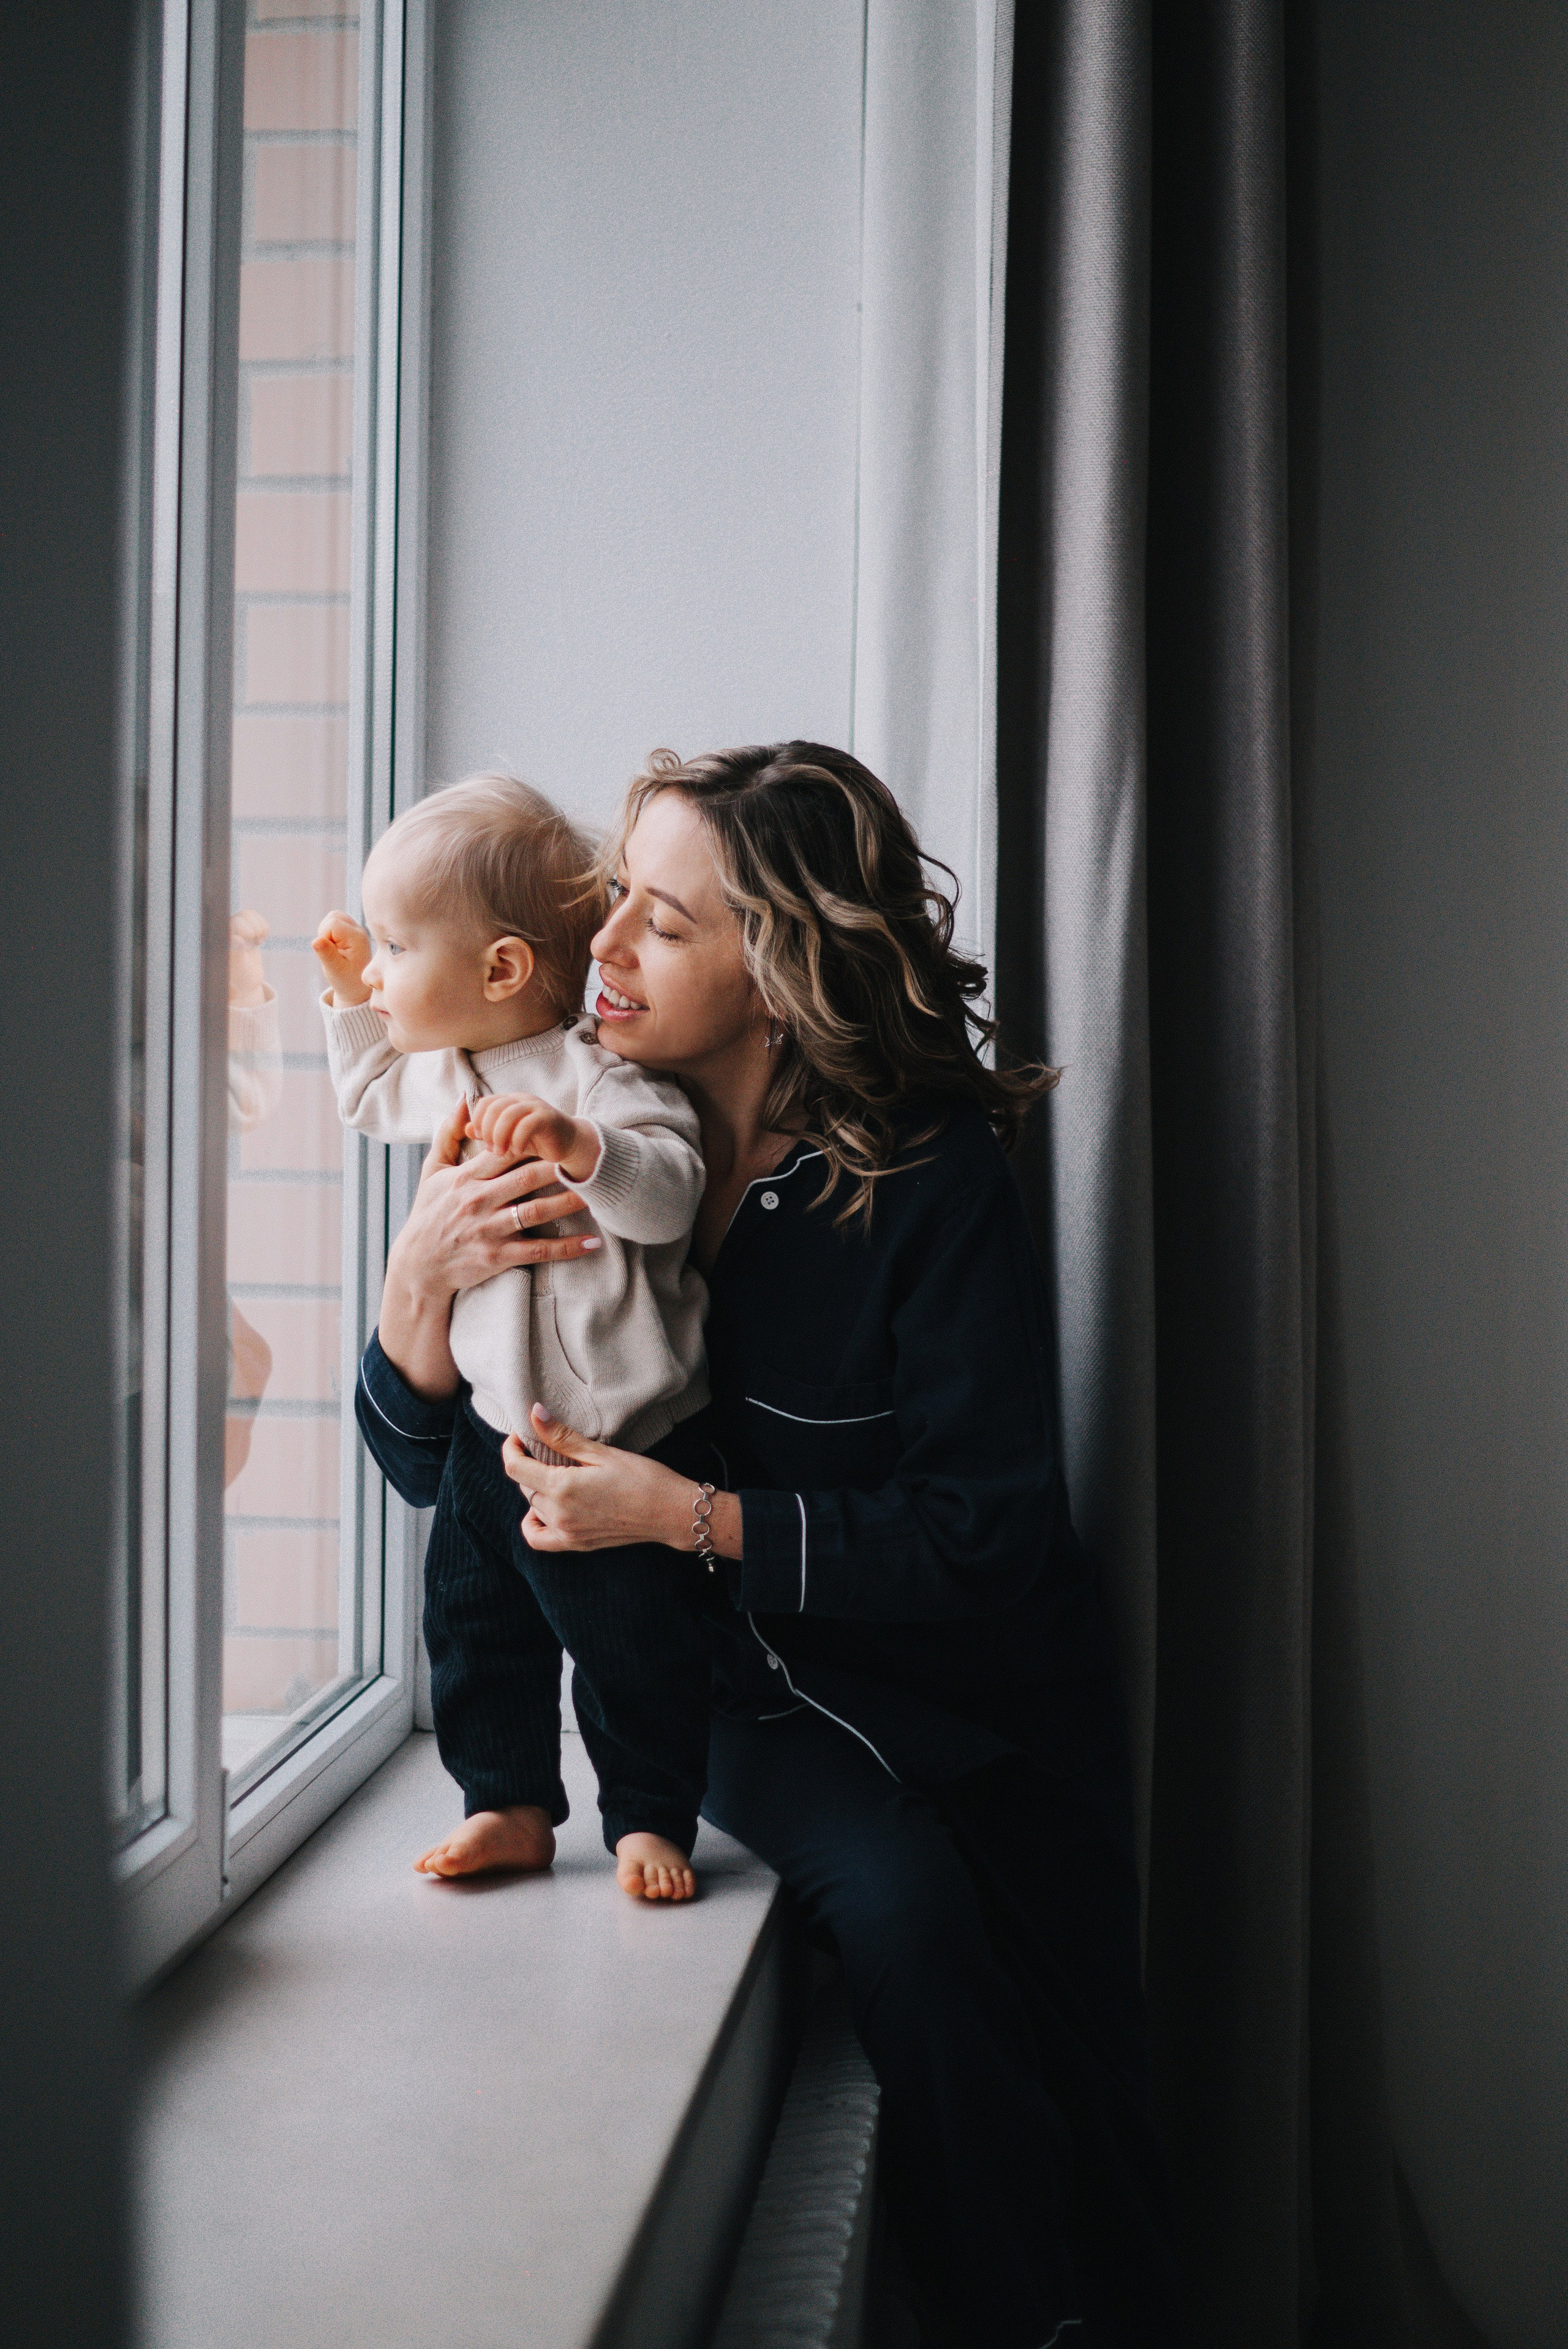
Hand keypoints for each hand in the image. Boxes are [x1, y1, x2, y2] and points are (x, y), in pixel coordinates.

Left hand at [229, 908, 269, 1006]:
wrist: (247, 980)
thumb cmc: (240, 976)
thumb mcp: (239, 967)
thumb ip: (238, 953)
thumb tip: (237, 939)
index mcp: (220, 939)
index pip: (235, 922)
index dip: (246, 932)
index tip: (248, 947)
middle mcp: (226, 931)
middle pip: (244, 915)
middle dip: (254, 930)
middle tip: (253, 945)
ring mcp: (235, 927)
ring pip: (250, 914)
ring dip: (259, 928)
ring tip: (257, 942)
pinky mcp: (245, 927)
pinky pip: (257, 918)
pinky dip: (263, 928)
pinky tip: (260, 939)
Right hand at [313, 909, 371, 1006]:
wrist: (357, 987)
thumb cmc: (347, 980)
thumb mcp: (335, 970)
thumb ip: (326, 954)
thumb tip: (316, 941)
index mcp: (357, 938)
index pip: (333, 924)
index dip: (323, 936)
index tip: (329, 952)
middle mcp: (359, 930)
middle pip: (334, 916)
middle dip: (324, 931)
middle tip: (330, 950)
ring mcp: (356, 929)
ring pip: (334, 917)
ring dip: (326, 931)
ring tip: (332, 949)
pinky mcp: (351, 931)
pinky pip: (335, 922)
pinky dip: (329, 932)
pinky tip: (334, 946)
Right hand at [376, 1099, 603, 1401]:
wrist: (419, 1266)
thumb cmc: (428, 1213)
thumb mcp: (431, 1171)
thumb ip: (448, 1134)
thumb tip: (464, 1099)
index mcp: (467, 1177)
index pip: (504, 1151)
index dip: (531, 1140)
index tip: (556, 1131)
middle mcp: (479, 1201)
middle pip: (526, 1177)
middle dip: (558, 1166)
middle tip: (587, 1156)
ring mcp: (490, 1230)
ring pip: (536, 1211)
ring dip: (568, 1202)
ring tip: (596, 1192)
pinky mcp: (498, 1257)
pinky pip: (538, 1251)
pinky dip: (567, 1247)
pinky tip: (592, 1241)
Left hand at [467, 1092, 601, 1183]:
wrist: (570, 1144)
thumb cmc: (536, 1141)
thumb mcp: (508, 1138)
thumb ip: (487, 1133)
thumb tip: (466, 1129)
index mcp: (509, 1101)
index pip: (484, 1103)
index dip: (478, 1122)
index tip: (482, 1141)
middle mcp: (521, 1099)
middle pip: (493, 1107)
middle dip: (487, 1131)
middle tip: (492, 1149)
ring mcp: (535, 1106)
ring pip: (508, 1114)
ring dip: (500, 1136)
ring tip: (502, 1152)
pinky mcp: (547, 1118)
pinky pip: (526, 1125)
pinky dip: (517, 1140)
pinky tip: (518, 1151)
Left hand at [502, 1411, 695, 1551]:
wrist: (670, 1512)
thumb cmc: (642, 1478)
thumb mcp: (601, 1452)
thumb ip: (562, 1436)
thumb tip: (533, 1414)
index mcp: (561, 1488)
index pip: (515, 1467)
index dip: (512, 1447)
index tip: (521, 1436)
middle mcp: (558, 1514)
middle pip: (525, 1486)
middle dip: (530, 1464)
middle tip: (549, 1448)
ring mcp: (566, 1533)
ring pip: (533, 1507)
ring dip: (536, 1488)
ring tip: (556, 1473)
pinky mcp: (576, 1544)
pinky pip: (539, 1538)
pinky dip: (534, 1523)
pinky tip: (545, 1509)